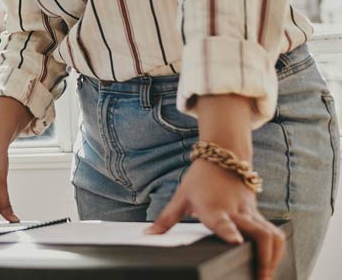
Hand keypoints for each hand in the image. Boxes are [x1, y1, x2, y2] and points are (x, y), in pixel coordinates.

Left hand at [148, 160, 283, 279]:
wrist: (223, 156)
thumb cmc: (199, 180)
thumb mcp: (180, 198)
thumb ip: (166, 220)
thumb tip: (147, 235)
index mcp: (214, 209)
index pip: (222, 221)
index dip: (229, 231)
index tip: (235, 241)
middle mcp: (236, 212)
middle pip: (260, 234)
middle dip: (264, 258)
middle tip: (260, 279)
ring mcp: (250, 213)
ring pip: (272, 235)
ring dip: (274, 257)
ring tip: (268, 275)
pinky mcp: (258, 213)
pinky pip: (273, 232)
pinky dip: (277, 249)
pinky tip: (274, 263)